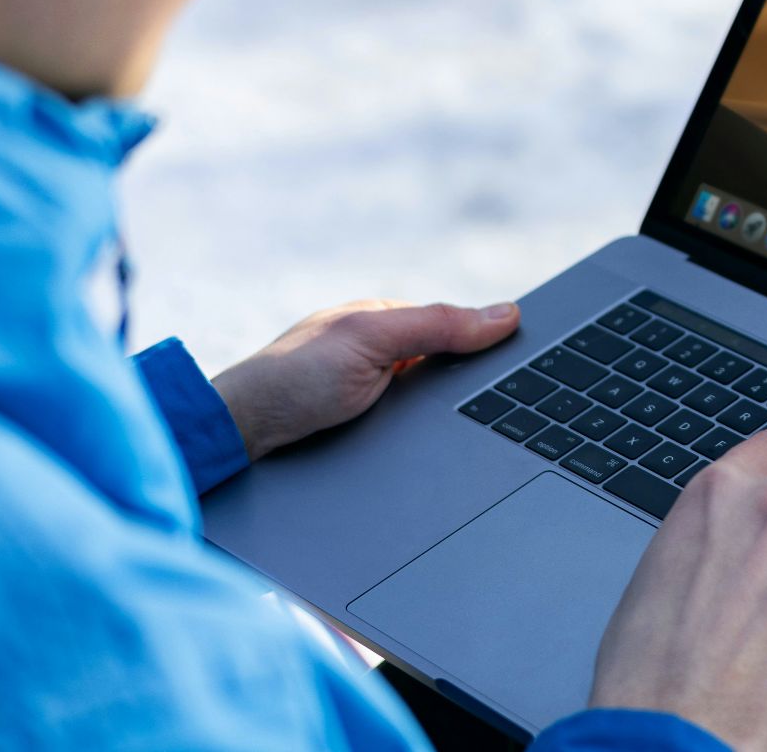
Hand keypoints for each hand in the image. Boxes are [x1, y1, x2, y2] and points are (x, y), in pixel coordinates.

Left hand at [211, 299, 518, 458]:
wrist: (240, 439)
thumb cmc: (292, 379)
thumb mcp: (372, 340)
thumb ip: (436, 325)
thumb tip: (505, 313)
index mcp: (383, 321)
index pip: (454, 329)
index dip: (488, 345)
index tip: (526, 363)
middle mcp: (379, 354)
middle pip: (448, 370)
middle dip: (470, 389)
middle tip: (498, 410)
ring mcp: (371, 394)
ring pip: (434, 408)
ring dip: (447, 420)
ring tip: (468, 436)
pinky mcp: (365, 432)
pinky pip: (414, 435)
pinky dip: (428, 441)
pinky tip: (437, 453)